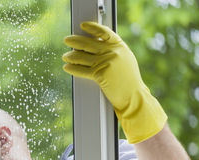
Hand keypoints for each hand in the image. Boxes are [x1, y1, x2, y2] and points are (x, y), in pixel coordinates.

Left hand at [62, 21, 166, 143]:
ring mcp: (106, 63)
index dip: (93, 28)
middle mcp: (113, 52)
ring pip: (83, 57)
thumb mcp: (124, 59)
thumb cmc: (128, 79)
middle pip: (89, 44)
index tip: (83, 26)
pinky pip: (81, 70)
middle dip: (75, 41)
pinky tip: (66, 67)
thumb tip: (95, 44)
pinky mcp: (99, 75)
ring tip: (65, 56)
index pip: (104, 32)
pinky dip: (72, 68)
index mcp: (120, 46)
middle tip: (67, 40)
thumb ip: (113, 51)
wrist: (133, 95)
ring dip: (71, 56)